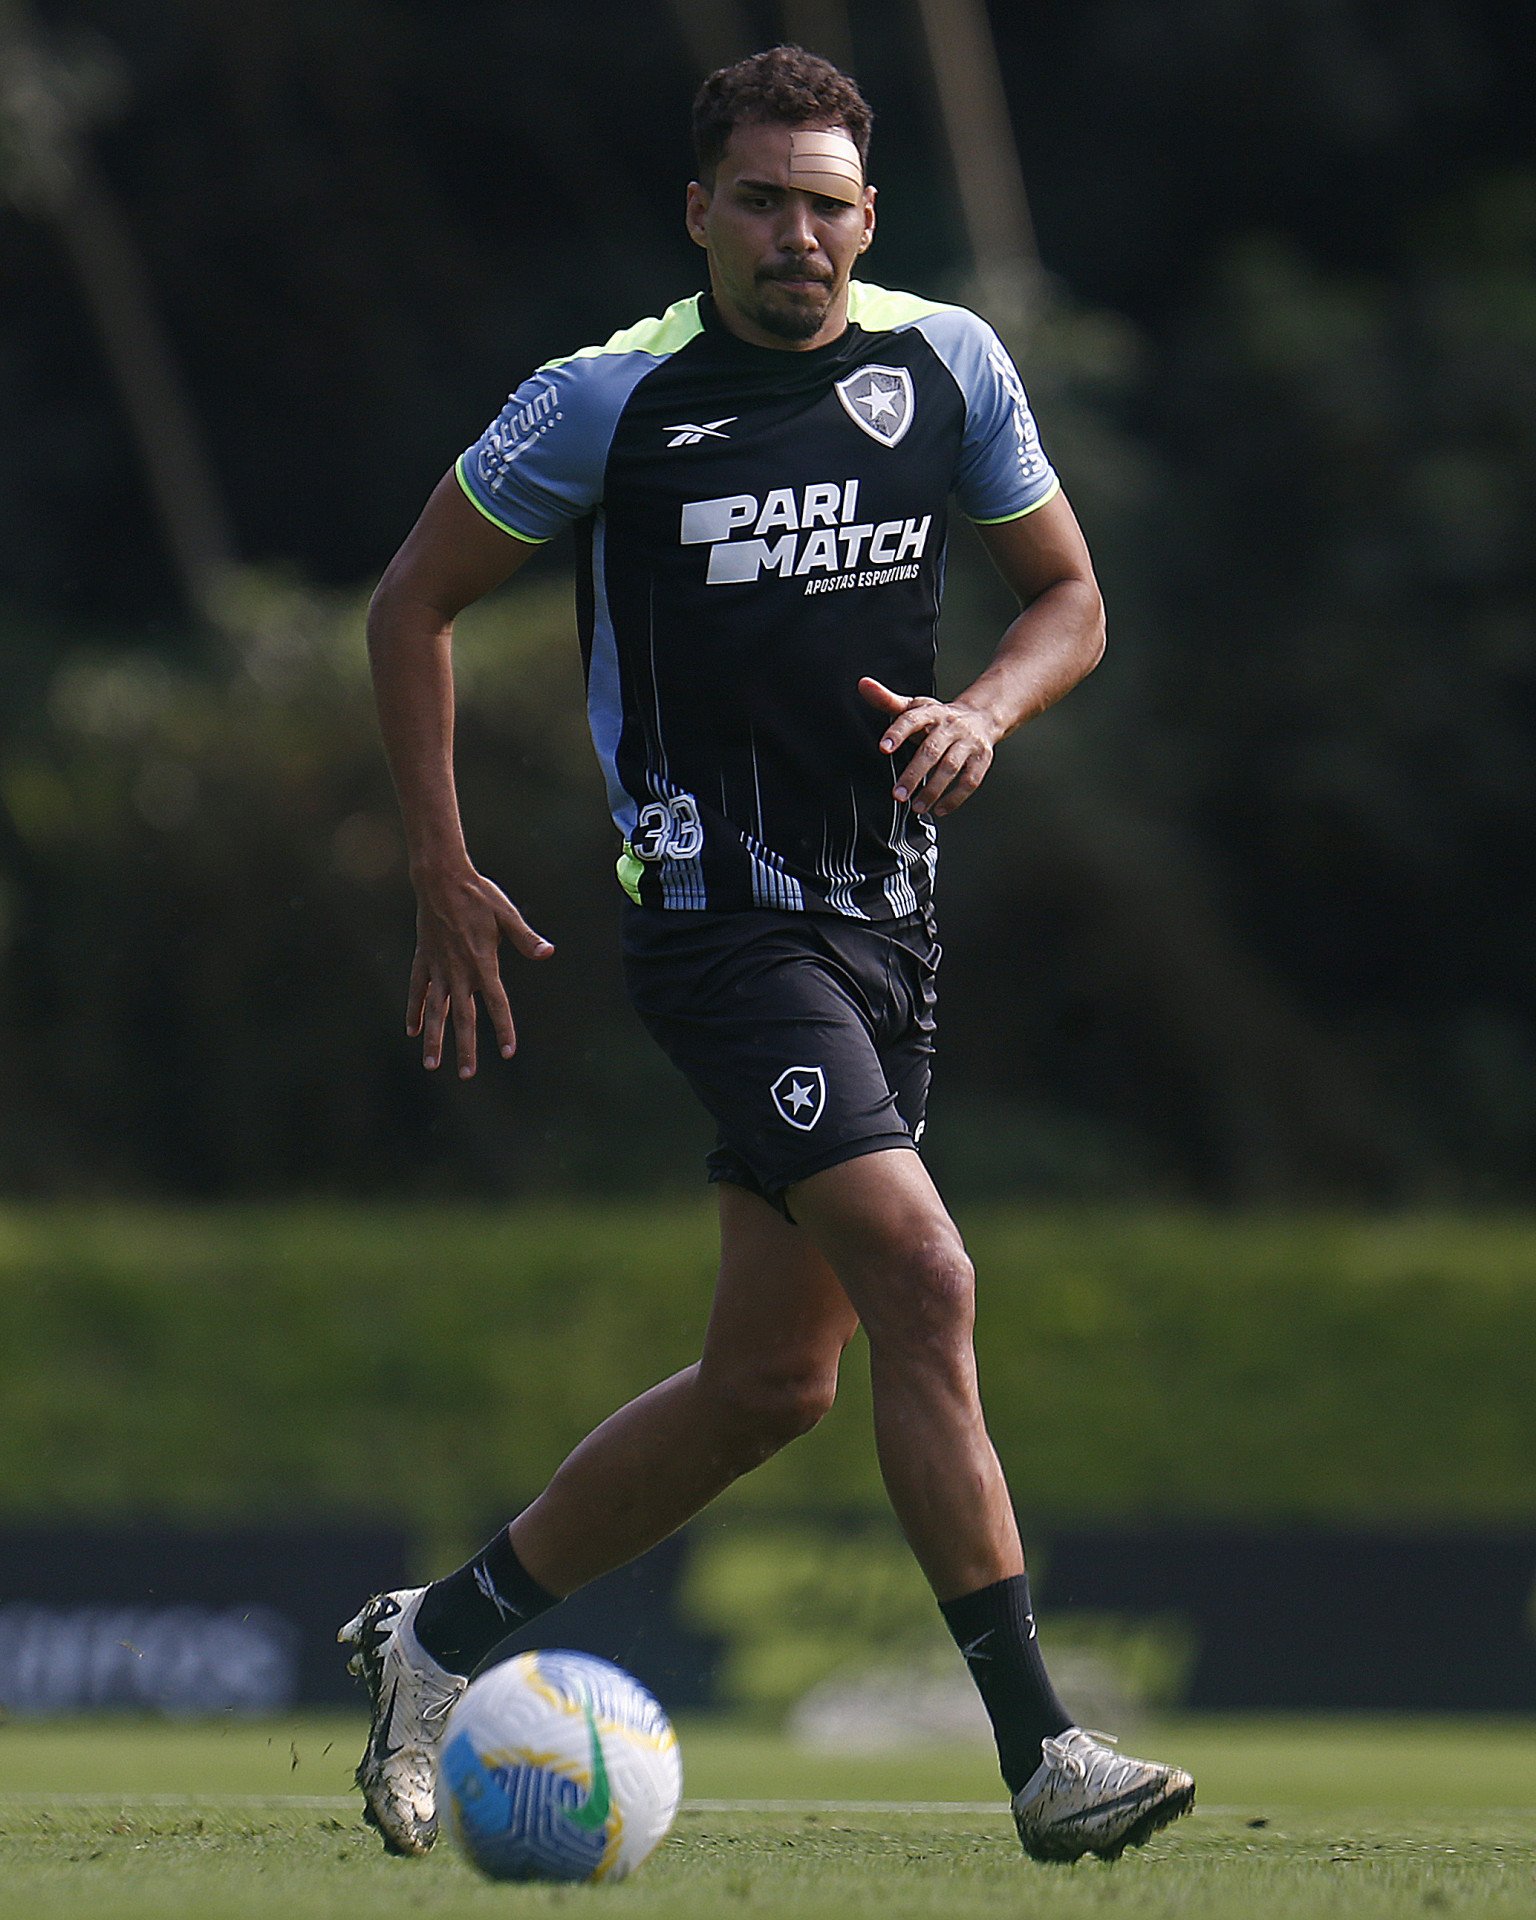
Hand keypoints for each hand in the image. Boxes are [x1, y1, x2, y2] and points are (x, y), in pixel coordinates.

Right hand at [406, 863, 552, 1077]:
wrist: (441, 878)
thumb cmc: (478, 895)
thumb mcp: (506, 914)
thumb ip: (525, 938)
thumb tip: (548, 952)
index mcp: (483, 963)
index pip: (497, 1004)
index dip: (504, 1028)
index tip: (509, 1052)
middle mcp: (459, 971)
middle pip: (463, 1017)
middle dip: (466, 1047)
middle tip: (467, 1075)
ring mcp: (438, 967)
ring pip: (436, 1010)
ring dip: (434, 1038)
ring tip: (431, 1064)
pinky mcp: (424, 959)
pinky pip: (418, 990)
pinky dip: (415, 1009)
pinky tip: (413, 1029)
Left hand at [858, 677, 996, 818]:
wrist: (981, 717)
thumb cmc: (940, 717)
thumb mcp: (914, 706)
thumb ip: (887, 700)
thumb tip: (863, 685)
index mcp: (931, 712)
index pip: (912, 719)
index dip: (897, 733)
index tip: (883, 748)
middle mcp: (951, 727)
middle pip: (931, 750)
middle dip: (914, 774)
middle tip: (897, 794)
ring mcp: (968, 743)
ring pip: (951, 768)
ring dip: (933, 790)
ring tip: (916, 806)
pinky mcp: (981, 759)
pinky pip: (970, 781)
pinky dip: (955, 798)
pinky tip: (939, 809)